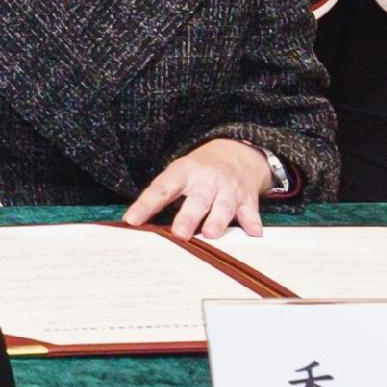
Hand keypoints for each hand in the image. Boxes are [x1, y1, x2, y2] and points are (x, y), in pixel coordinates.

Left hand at [124, 138, 274, 240]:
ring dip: (217, 220)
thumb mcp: (179, 173)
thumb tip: (136, 222)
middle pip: (196, 199)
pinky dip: (253, 222)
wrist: (238, 151)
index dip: (146, 204)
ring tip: (210, 234)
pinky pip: (250, 211)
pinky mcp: (247, 198)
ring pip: (223, 206)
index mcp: (183, 172)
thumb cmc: (200, 170)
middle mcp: (206, 180)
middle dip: (188, 217)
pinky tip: (254, 233)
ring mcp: (228, 189)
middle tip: (179, 234)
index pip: (161, 189)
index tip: (132, 220)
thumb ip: (164, 196)